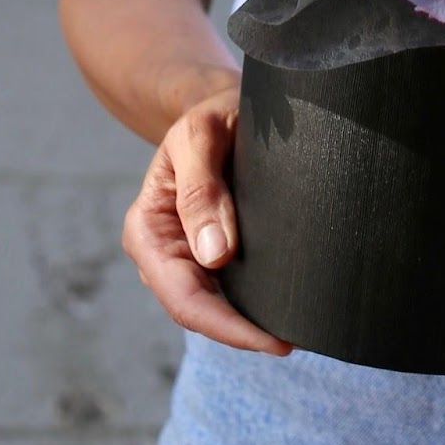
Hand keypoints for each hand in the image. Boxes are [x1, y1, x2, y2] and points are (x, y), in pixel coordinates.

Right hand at [121, 80, 292, 356]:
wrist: (216, 104)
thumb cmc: (208, 115)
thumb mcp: (201, 137)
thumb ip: (202, 191)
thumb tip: (214, 255)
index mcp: (147, 230)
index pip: (184, 297)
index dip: (227, 326)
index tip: (273, 340)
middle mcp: (162, 252)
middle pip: (199, 311)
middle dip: (243, 332)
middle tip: (295, 341)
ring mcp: (185, 256)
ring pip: (216, 307)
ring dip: (250, 323)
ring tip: (297, 328)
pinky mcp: (211, 253)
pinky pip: (230, 290)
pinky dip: (254, 303)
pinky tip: (285, 307)